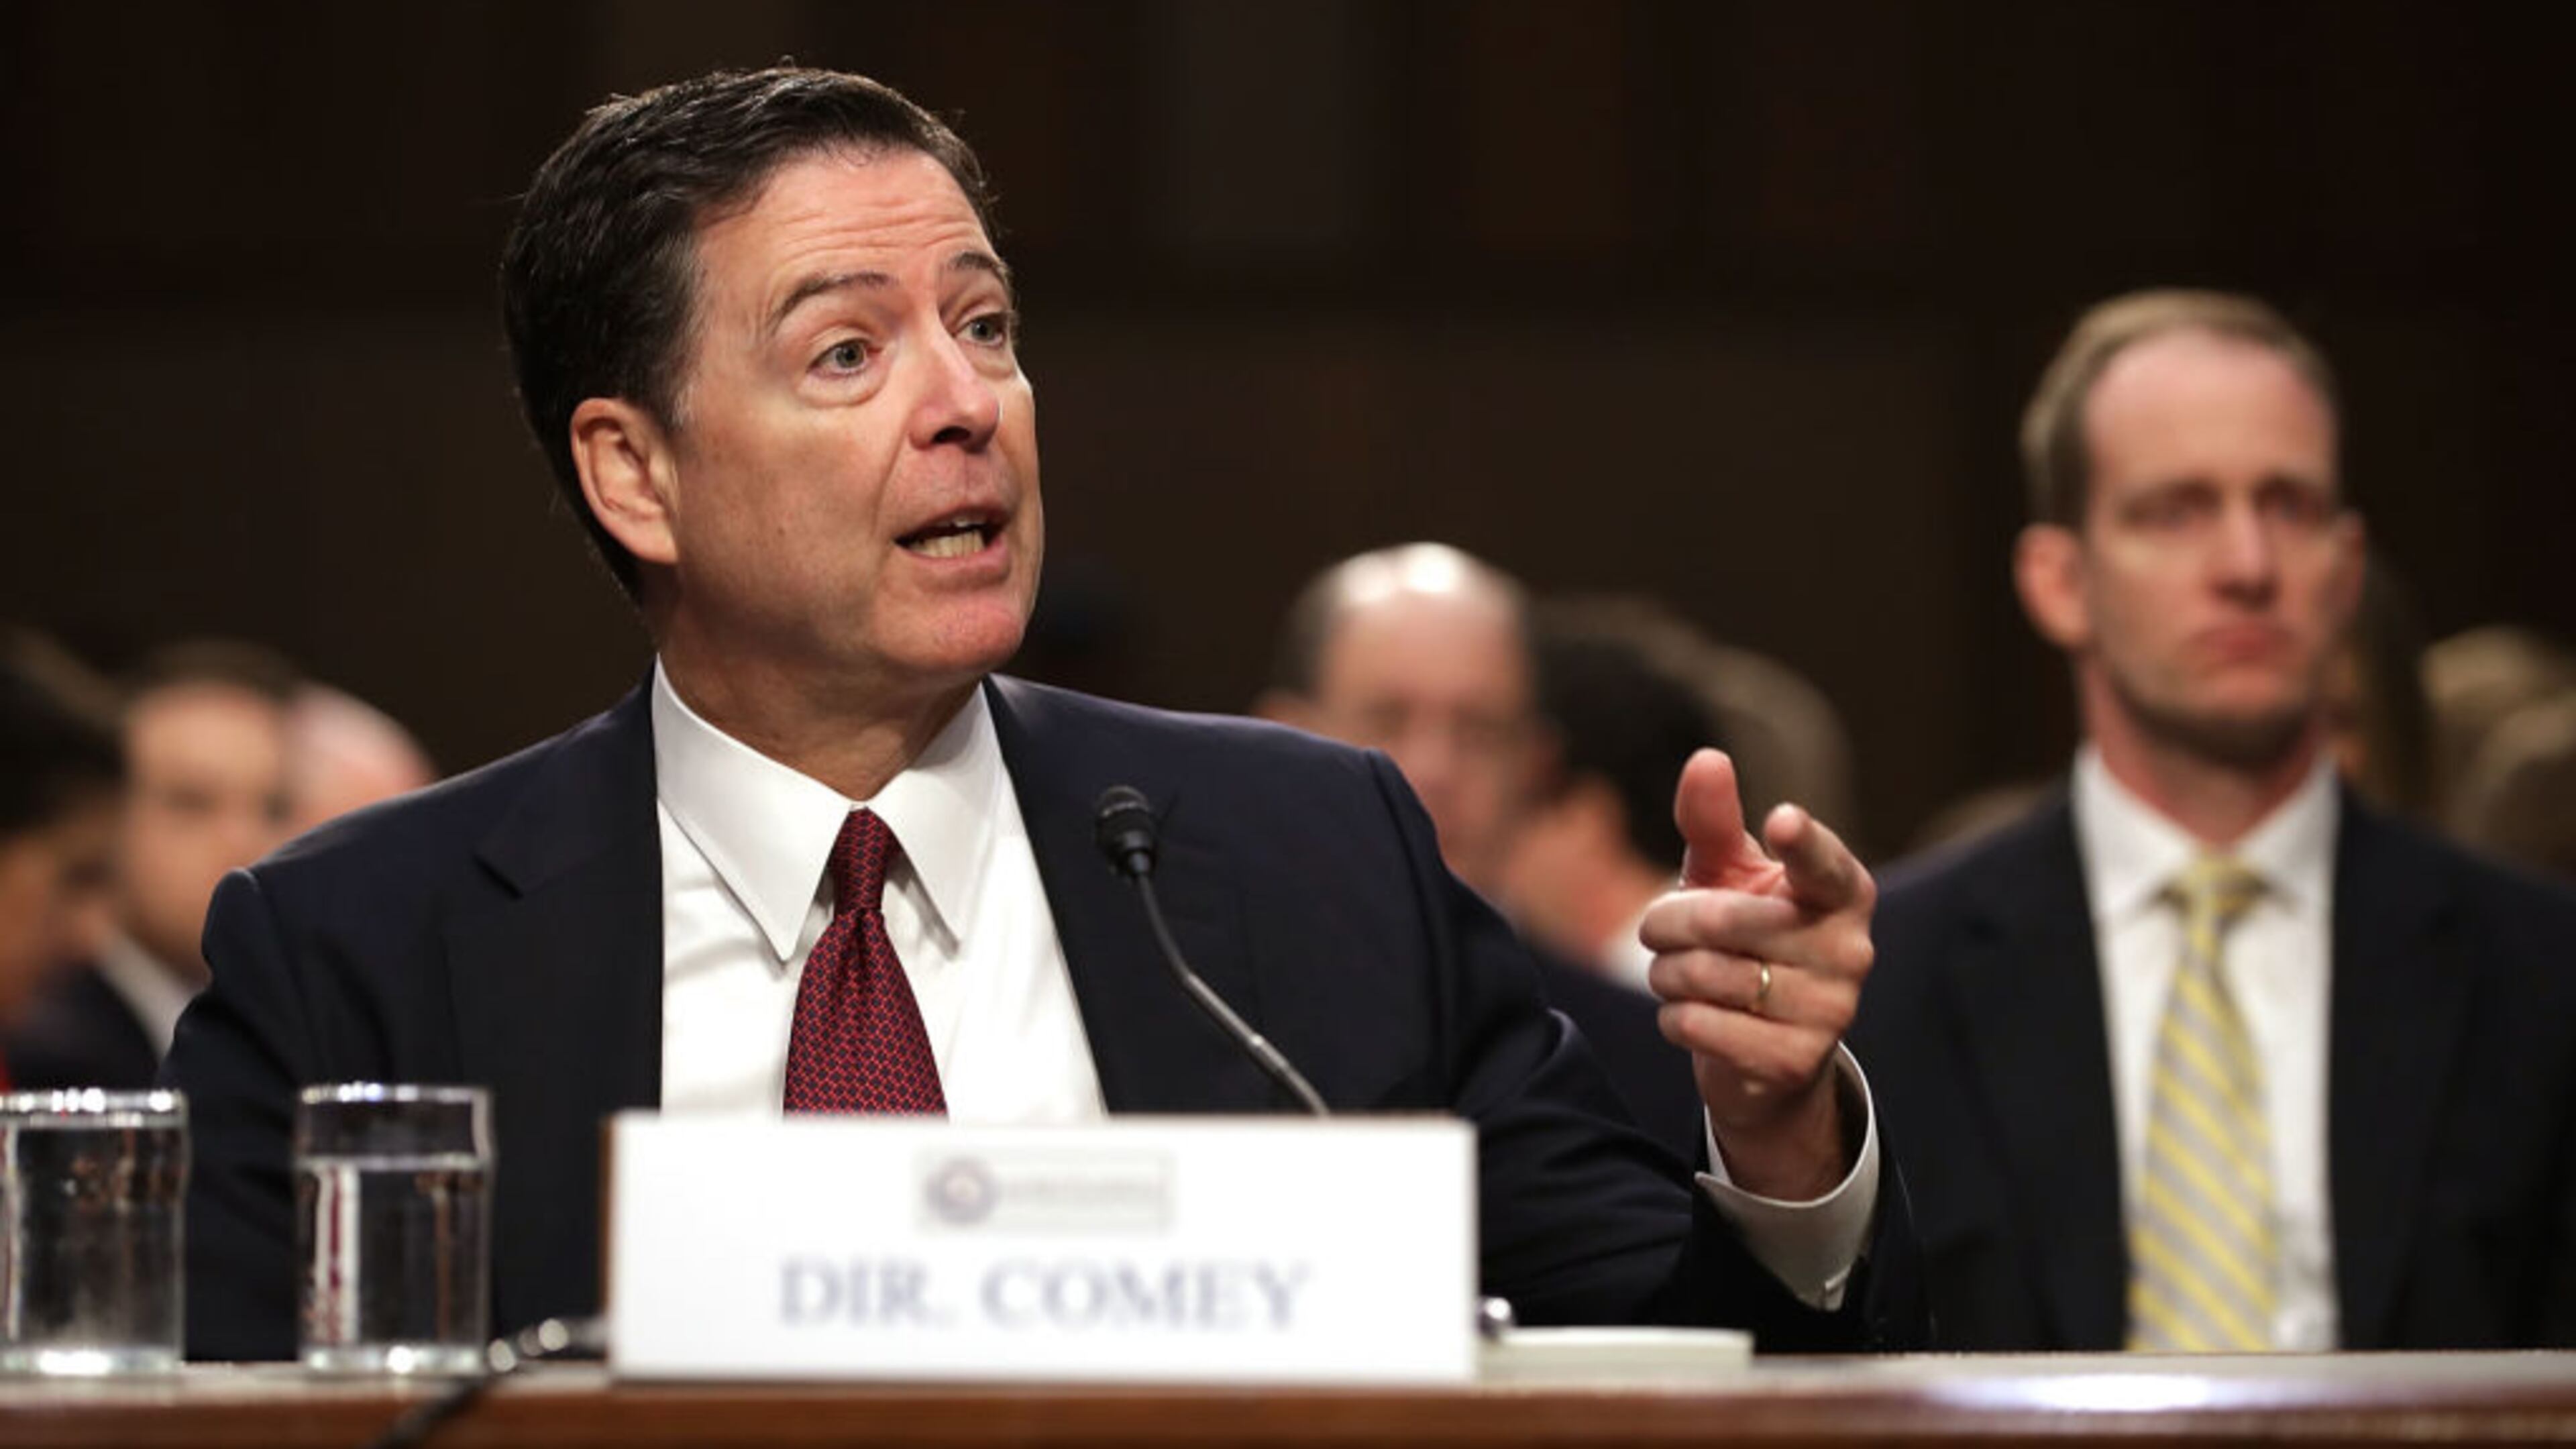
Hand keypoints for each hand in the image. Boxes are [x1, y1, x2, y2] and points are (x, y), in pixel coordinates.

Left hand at [1640, 749, 1875, 1198]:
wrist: (1762, 1049)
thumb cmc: (1744, 936)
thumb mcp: (1727, 876)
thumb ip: (1713, 821)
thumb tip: (1708, 759)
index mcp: (1842, 892)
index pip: (1822, 864)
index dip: (1802, 842)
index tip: (1782, 821)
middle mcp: (1851, 949)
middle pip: (1721, 921)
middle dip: (1666, 924)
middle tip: (1660, 931)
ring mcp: (1830, 1010)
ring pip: (1703, 975)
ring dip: (1666, 973)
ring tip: (1678, 973)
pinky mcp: (1796, 1061)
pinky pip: (1696, 1024)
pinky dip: (1674, 1017)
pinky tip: (1692, 1015)